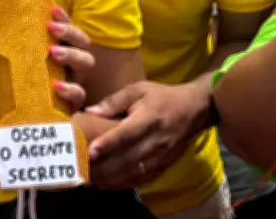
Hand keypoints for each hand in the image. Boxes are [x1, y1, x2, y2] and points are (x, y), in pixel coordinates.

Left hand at [0, 6, 94, 112]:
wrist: (26, 121)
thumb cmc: (20, 88)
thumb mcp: (4, 70)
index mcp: (58, 48)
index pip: (66, 26)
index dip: (63, 16)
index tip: (51, 8)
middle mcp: (70, 62)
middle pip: (82, 41)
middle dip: (69, 31)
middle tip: (51, 28)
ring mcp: (75, 81)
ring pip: (87, 62)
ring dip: (72, 54)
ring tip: (52, 52)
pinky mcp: (73, 103)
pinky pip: (79, 94)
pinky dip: (70, 89)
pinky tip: (56, 86)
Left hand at [84, 80, 211, 188]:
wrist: (194, 110)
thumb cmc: (162, 97)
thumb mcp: (138, 90)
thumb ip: (114, 101)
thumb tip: (91, 111)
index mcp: (148, 119)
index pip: (126, 134)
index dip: (108, 144)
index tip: (91, 151)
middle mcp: (155, 141)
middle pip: (127, 159)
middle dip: (104, 167)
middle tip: (81, 170)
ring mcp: (160, 156)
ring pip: (133, 172)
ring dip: (111, 179)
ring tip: (89, 179)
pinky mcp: (164, 166)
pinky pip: (142, 179)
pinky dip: (124, 184)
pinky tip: (107, 184)